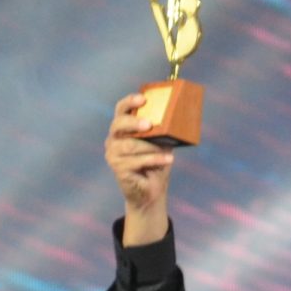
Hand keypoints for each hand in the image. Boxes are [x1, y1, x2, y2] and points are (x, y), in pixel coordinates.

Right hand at [106, 93, 173, 246]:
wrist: (151, 191)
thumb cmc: (155, 162)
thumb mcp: (160, 142)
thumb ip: (161, 130)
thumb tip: (177, 115)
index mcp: (122, 128)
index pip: (121, 110)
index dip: (130, 102)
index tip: (143, 99)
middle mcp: (114, 139)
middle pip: (118, 124)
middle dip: (133, 123)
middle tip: (149, 124)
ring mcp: (113, 155)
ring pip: (129, 146)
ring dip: (150, 147)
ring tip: (166, 150)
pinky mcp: (118, 169)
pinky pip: (136, 162)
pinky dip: (154, 160)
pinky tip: (168, 160)